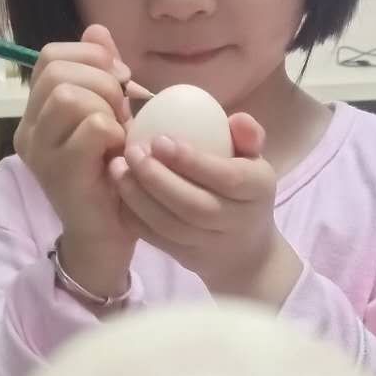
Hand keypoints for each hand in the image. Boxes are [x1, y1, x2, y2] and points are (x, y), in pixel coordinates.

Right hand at [14, 24, 135, 295]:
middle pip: (57, 70)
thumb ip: (102, 75)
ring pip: (70, 95)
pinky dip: (115, 132)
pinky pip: (90, 126)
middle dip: (103, 80)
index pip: (51, 56)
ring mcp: (40, 152)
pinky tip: (121, 152)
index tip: (121, 82)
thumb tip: (98, 30)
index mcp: (38, 113)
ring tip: (120, 133)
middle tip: (124, 111)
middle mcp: (29, 130)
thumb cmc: (113, 179)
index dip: (91, 57)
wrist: (109, 237)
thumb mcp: (111, 117)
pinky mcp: (60, 172)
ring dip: (107, 107)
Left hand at [108, 114, 301, 304]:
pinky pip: (156, 239)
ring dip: (139, 197)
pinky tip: (119, 191)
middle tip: (132, 152)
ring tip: (117, 168)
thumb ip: (247, 135)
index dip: (193, 161)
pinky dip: (134, 216)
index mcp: (258, 190)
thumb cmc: (244, 191)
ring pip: (170, 226)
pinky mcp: (187, 258)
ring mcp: (211, 245)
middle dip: (158, 179)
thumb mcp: (254, 160)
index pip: (228, 178)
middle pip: (195, 206)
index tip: (160, 140)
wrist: (245, 250)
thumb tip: (235, 118)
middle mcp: (238, 221)